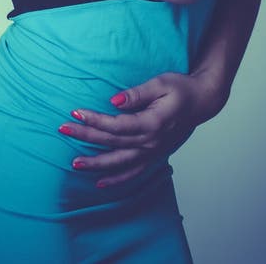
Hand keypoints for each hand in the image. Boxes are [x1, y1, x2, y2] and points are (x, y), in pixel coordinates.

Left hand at [58, 70, 225, 188]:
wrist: (203, 102)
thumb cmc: (181, 88)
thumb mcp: (160, 83)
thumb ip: (137, 93)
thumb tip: (114, 100)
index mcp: (152, 123)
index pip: (116, 125)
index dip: (94, 119)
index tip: (74, 111)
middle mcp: (151, 142)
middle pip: (112, 142)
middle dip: (85, 137)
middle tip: (63, 130)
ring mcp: (153, 152)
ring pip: (120, 163)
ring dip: (96, 164)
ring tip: (74, 164)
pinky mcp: (155, 155)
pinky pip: (134, 172)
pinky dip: (117, 180)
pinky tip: (100, 183)